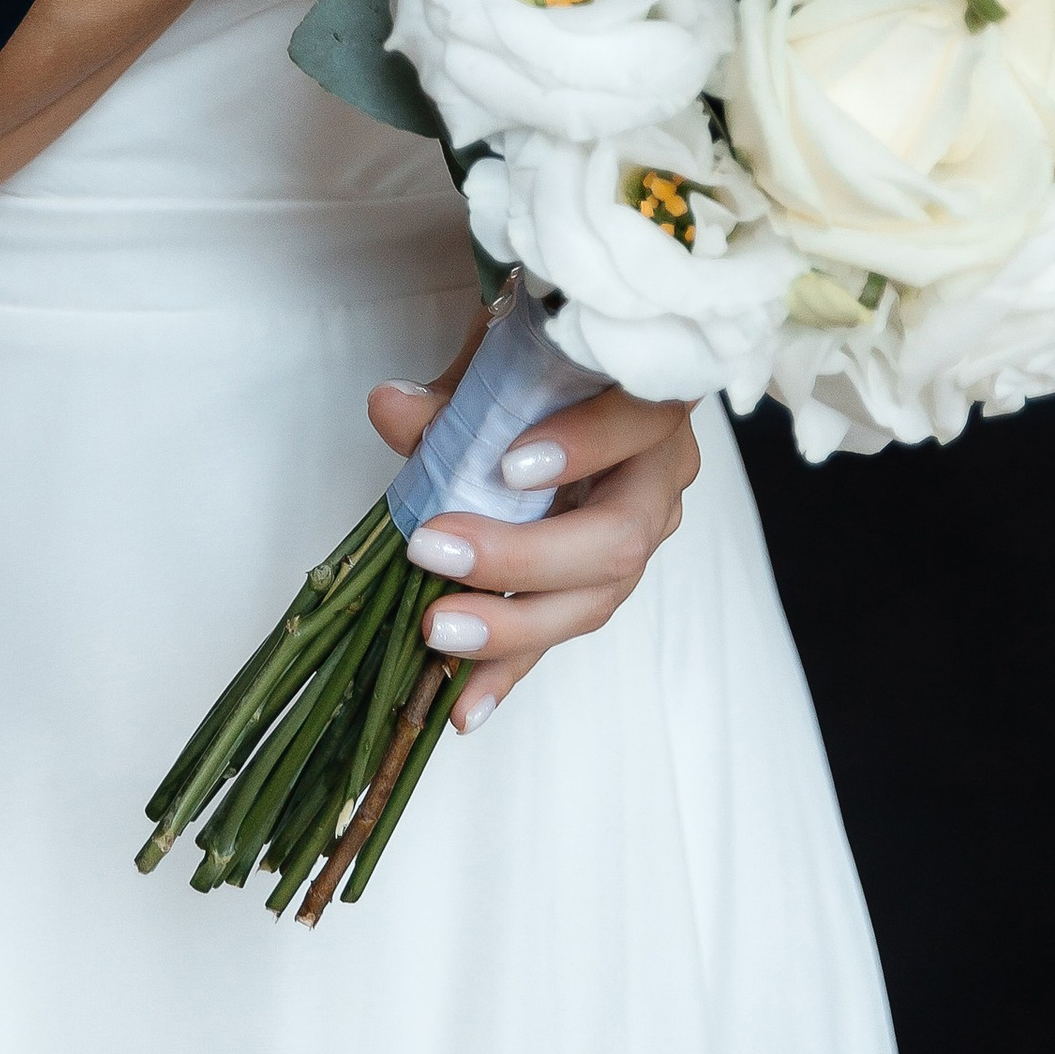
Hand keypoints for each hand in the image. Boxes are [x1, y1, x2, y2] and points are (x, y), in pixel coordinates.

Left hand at [365, 333, 699, 731]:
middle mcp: (662, 472)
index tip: (509, 465)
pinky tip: (464, 706)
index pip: (641, 419)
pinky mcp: (601, 581)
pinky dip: (509, 669)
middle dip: (525, 557)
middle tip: (436, 552)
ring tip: (438, 635)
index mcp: (650, 395)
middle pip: (619, 536)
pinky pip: (559, 629)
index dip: (586, 446)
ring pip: (596, 596)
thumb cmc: (548, 347)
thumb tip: (392, 408)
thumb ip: (458, 386)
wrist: (575, 368)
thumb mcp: (504, 347)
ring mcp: (641, 533)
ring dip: (512, 625)